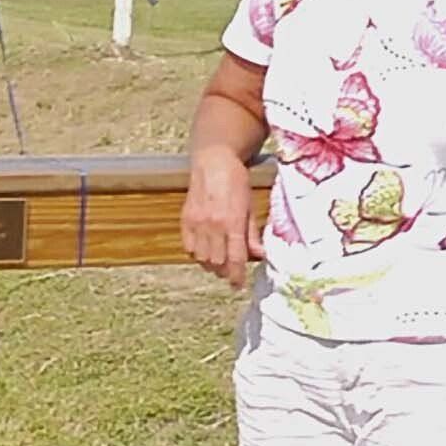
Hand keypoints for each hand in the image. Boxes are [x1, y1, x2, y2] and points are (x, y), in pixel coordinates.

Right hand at [181, 150, 263, 289]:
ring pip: (202, 259)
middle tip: (232, 271)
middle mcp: (213, 225)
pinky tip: (206, 251)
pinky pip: (189, 248)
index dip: (237, 276)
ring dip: (211, 265)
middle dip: (225, 272)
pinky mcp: (185, 220)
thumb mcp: (250, 206)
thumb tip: (260, 255)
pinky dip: (197, 255)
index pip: (235, 259)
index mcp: (232, 222)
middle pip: (217, 263)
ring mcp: (197, 223)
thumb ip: (252, 234)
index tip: (238, 285)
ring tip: (219, 263)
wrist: (213, 161)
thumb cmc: (236, 181)